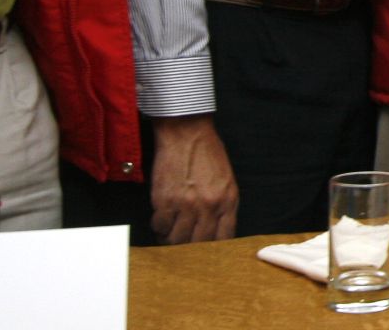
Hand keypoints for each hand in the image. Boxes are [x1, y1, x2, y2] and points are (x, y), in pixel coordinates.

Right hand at [149, 114, 239, 243]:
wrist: (187, 133)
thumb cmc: (207, 154)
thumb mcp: (226, 180)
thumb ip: (223, 205)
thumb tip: (215, 233)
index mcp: (228, 200)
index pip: (224, 238)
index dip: (214, 250)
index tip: (206, 255)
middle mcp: (209, 206)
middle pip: (199, 244)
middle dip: (191, 249)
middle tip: (183, 246)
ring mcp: (186, 205)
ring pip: (177, 239)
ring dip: (172, 239)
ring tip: (170, 232)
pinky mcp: (165, 201)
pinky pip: (160, 227)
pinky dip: (159, 227)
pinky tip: (162, 219)